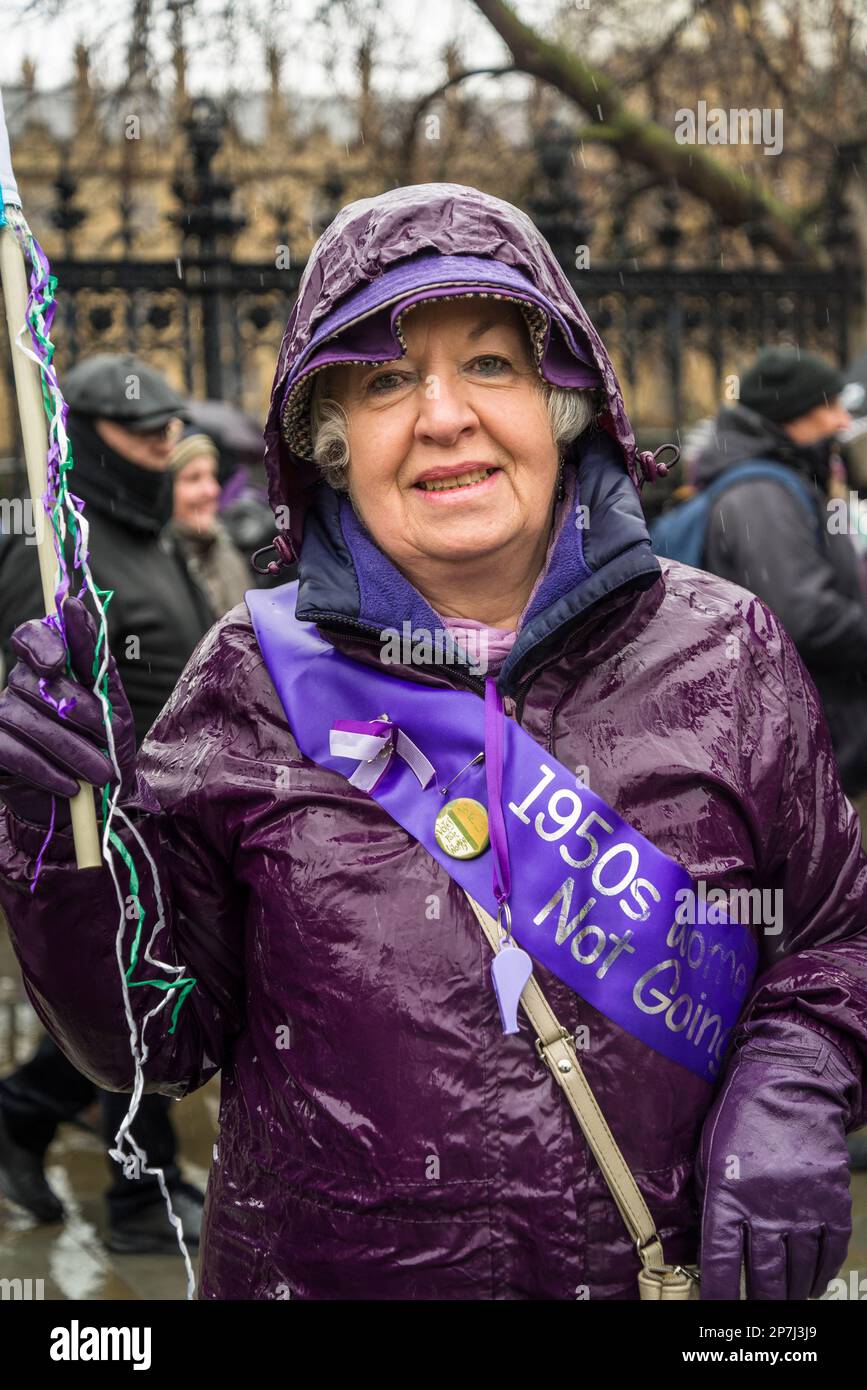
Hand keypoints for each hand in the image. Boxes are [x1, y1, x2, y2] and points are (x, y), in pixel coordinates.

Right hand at [0, 596, 135, 828]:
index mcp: (49, 667)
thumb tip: (71, 602)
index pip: (30, 635)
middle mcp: (19, 685)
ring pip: (24, 718)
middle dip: (78, 712)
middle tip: (108, 739)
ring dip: (69, 749)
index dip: (40, 642)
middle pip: (35, 682)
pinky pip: (10, 750)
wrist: (98, 802)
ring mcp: (1, 715)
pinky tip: (69, 786)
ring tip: (100, 775)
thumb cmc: (107, 747)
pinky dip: (43, 769)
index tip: (58, 662)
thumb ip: (94, 658)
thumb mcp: (113, 703)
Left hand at [696, 1016, 855, 1299]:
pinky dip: (821, 1274)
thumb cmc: (740, 1115)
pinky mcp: (832, 1201)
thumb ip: (712, 1198)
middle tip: (758, 1317)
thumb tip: (711, 1243)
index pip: (722, 1262)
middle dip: (761, 1305)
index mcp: (728, 1195)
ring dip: (791, 1295)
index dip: (722, 1295)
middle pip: (766, 1277)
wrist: (789, 1082)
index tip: (719, 1313)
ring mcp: (803, 1206)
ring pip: (799, 1271)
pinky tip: (812, 1283)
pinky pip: (829, 1252)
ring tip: (784, 1304)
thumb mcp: (709, 1153)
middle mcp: (766, 1207)